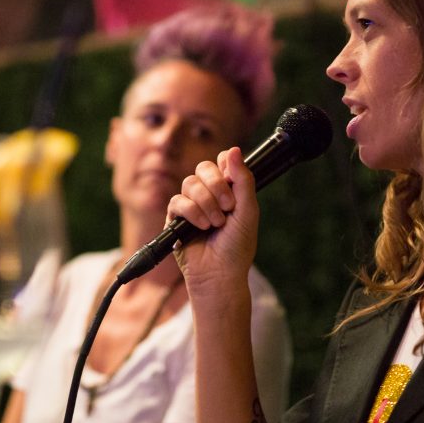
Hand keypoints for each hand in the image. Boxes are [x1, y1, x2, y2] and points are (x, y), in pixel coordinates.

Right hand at [167, 147, 258, 303]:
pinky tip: (202, 227)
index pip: (222, 161)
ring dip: (206, 202)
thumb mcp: (248, 210)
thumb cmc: (237, 246)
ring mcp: (191, 205)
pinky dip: (192, 212)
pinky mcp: (175, 218)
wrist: (220, 273)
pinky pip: (178, 201)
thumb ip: (242, 180)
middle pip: (204, 167)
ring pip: (190, 183)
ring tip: (216, 223)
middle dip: (217, 185)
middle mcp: (209, 194)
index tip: (234, 184)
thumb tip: (234, 149)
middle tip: (228, 206)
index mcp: (228, 190)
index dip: (226, 168)